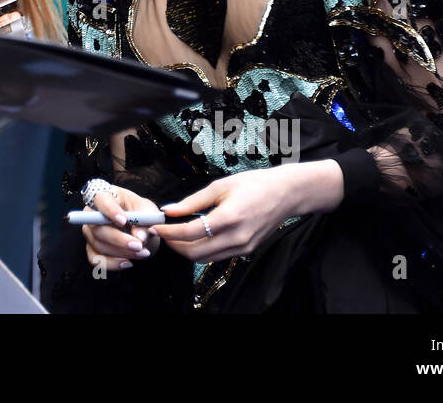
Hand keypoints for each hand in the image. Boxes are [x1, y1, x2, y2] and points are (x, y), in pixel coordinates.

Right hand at [82, 182, 161, 271]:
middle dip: (119, 239)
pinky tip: (128, 262)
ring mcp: (90, 232)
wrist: (140, 229)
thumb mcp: (148, 212)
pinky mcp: (92, 248)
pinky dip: (112, 263)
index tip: (124, 221)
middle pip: (98, 227)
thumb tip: (139, 237)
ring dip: (121, 252)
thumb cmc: (141, 213)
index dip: (110, 210)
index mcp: (106, 196)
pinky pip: (96, 259)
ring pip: (99, 244)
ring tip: (142, 253)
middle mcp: (93, 213)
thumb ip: (146, 221)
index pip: (101, 200)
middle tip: (138, 245)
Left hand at [151, 164, 336, 262]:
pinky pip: (217, 255)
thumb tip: (169, 210)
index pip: (190, 233)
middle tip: (162, 232)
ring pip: (205, 258)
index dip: (169, 232)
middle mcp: (236, 237)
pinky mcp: (246, 250)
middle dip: (174, 244)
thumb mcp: (220, 186)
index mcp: (229, 217)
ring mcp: (243, 247)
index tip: (156, 227)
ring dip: (186, 250)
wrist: (286, 193)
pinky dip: (202, 249)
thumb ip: (192, 201)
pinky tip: (194, 236)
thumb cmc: (254, 184)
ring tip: (175, 235)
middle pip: (195, 252)